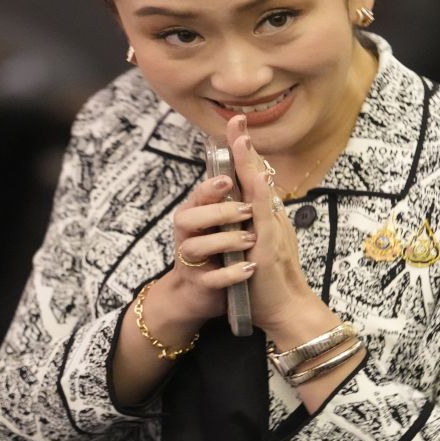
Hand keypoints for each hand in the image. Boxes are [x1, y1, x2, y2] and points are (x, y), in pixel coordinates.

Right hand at [160, 172, 258, 326]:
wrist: (202, 292)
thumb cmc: (220, 248)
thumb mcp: (228, 218)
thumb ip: (236, 191)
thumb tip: (246, 148)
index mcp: (195, 214)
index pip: (198, 195)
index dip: (210, 187)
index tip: (228, 180)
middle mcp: (188, 234)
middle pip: (189, 218)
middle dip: (218, 212)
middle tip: (247, 211)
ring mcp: (191, 260)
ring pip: (195, 247)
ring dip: (225, 241)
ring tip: (251, 239)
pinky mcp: (199, 283)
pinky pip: (210, 279)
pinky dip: (229, 274)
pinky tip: (249, 268)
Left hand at [224, 115, 323, 333]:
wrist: (287, 311)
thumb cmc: (269, 285)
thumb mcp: (257, 249)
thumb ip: (251, 228)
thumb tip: (240, 211)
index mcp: (267, 217)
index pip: (254, 179)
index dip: (244, 154)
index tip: (235, 130)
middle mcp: (272, 217)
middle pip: (258, 175)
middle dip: (246, 147)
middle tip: (236, 119)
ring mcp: (273, 228)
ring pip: (261, 188)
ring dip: (250, 161)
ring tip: (240, 135)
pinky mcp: (270, 243)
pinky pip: (263, 213)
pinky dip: (258, 192)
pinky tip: (253, 174)